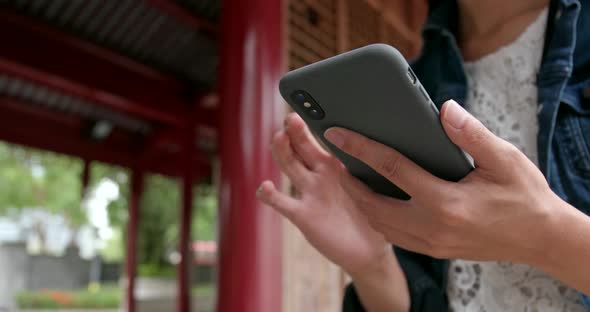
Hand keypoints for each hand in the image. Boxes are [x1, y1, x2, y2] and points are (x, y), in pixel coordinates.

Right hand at [256, 113, 391, 275]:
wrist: (369, 250)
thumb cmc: (375, 214)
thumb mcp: (377, 185)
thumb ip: (377, 164)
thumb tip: (391, 135)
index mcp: (337, 163)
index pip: (322, 137)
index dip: (315, 122)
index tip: (312, 106)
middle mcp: (319, 174)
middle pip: (302, 147)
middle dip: (296, 131)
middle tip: (293, 117)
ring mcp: (309, 193)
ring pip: (291, 166)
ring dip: (283, 152)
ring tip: (279, 138)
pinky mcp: (303, 215)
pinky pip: (284, 203)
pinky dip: (271, 195)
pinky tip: (265, 187)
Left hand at [324, 100, 565, 264]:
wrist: (540, 238)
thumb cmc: (523, 196)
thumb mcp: (504, 159)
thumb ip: (472, 134)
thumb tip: (444, 110)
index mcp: (446, 202)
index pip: (391, 169)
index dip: (360, 148)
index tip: (337, 134)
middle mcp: (433, 227)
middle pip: (373, 205)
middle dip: (350, 183)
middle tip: (339, 160)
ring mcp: (431, 243)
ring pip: (380, 225)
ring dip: (362, 202)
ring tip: (355, 178)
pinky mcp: (434, 250)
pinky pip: (394, 235)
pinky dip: (379, 217)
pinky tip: (380, 200)